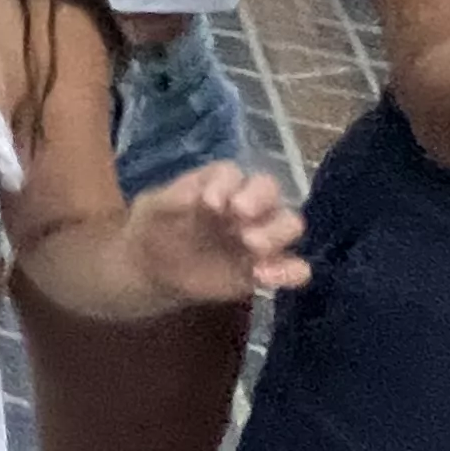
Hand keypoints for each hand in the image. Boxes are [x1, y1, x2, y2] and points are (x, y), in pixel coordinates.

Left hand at [128, 162, 311, 302]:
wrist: (153, 269)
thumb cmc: (155, 228)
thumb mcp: (153, 208)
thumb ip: (172, 198)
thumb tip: (196, 194)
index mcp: (217, 184)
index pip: (232, 173)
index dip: (226, 183)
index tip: (209, 203)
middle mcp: (245, 204)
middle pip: (270, 190)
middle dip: (260, 200)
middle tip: (240, 218)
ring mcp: (260, 235)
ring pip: (289, 223)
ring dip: (277, 233)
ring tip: (252, 246)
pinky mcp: (266, 269)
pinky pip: (296, 268)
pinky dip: (290, 271)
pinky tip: (264, 277)